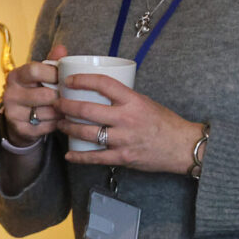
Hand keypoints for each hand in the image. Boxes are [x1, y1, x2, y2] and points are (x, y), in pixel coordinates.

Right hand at [0, 43, 68, 150]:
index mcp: (15, 76)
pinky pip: (47, 127)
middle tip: (69, 96)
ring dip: (61, 111)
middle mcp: (10, 94)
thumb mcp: (40, 76)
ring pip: (48, 112)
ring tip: (66, 108)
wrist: (19, 119)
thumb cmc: (34, 91)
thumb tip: (62, 48)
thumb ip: (51, 62)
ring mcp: (14, 113)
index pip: (34, 70)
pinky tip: (59, 119)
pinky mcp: (21, 129)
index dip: (53, 73)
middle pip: (44, 94)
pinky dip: (57, 123)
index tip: (64, 77)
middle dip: (60, 96)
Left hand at [55, 74, 204, 174]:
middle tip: (56, 103)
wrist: (182, 146)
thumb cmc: (164, 122)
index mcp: (132, 101)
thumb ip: (123, 98)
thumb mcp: (145, 102)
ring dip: (69, 128)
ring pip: (87, 133)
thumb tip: (99, 92)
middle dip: (66, 106)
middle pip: (87, 110)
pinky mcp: (122, 157)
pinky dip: (79, 157)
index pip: (103, 84)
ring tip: (60, 124)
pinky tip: (69, 155)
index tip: (69, 81)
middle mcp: (126, 118)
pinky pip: (96, 157)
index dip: (82, 80)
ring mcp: (123, 139)